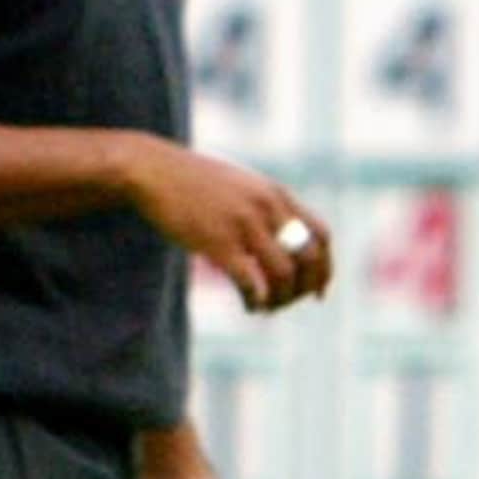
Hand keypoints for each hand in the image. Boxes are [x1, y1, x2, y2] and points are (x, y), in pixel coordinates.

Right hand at [126, 137, 332, 314]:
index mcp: (276, 194)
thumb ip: (265, 207)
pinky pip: (252, 282)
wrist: (153, 170)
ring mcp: (245, 223)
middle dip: (303, 290)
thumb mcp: (241, 185)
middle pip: (309, 259)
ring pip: (284, 275)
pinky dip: (256, 301)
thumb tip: (282, 239)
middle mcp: (268, 207)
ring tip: (264, 308)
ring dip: (280, 301)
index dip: (325, 269)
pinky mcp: (219, 241)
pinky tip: (249, 306)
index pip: (322, 235)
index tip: (318, 293)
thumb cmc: (194, 182)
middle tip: (285, 304)